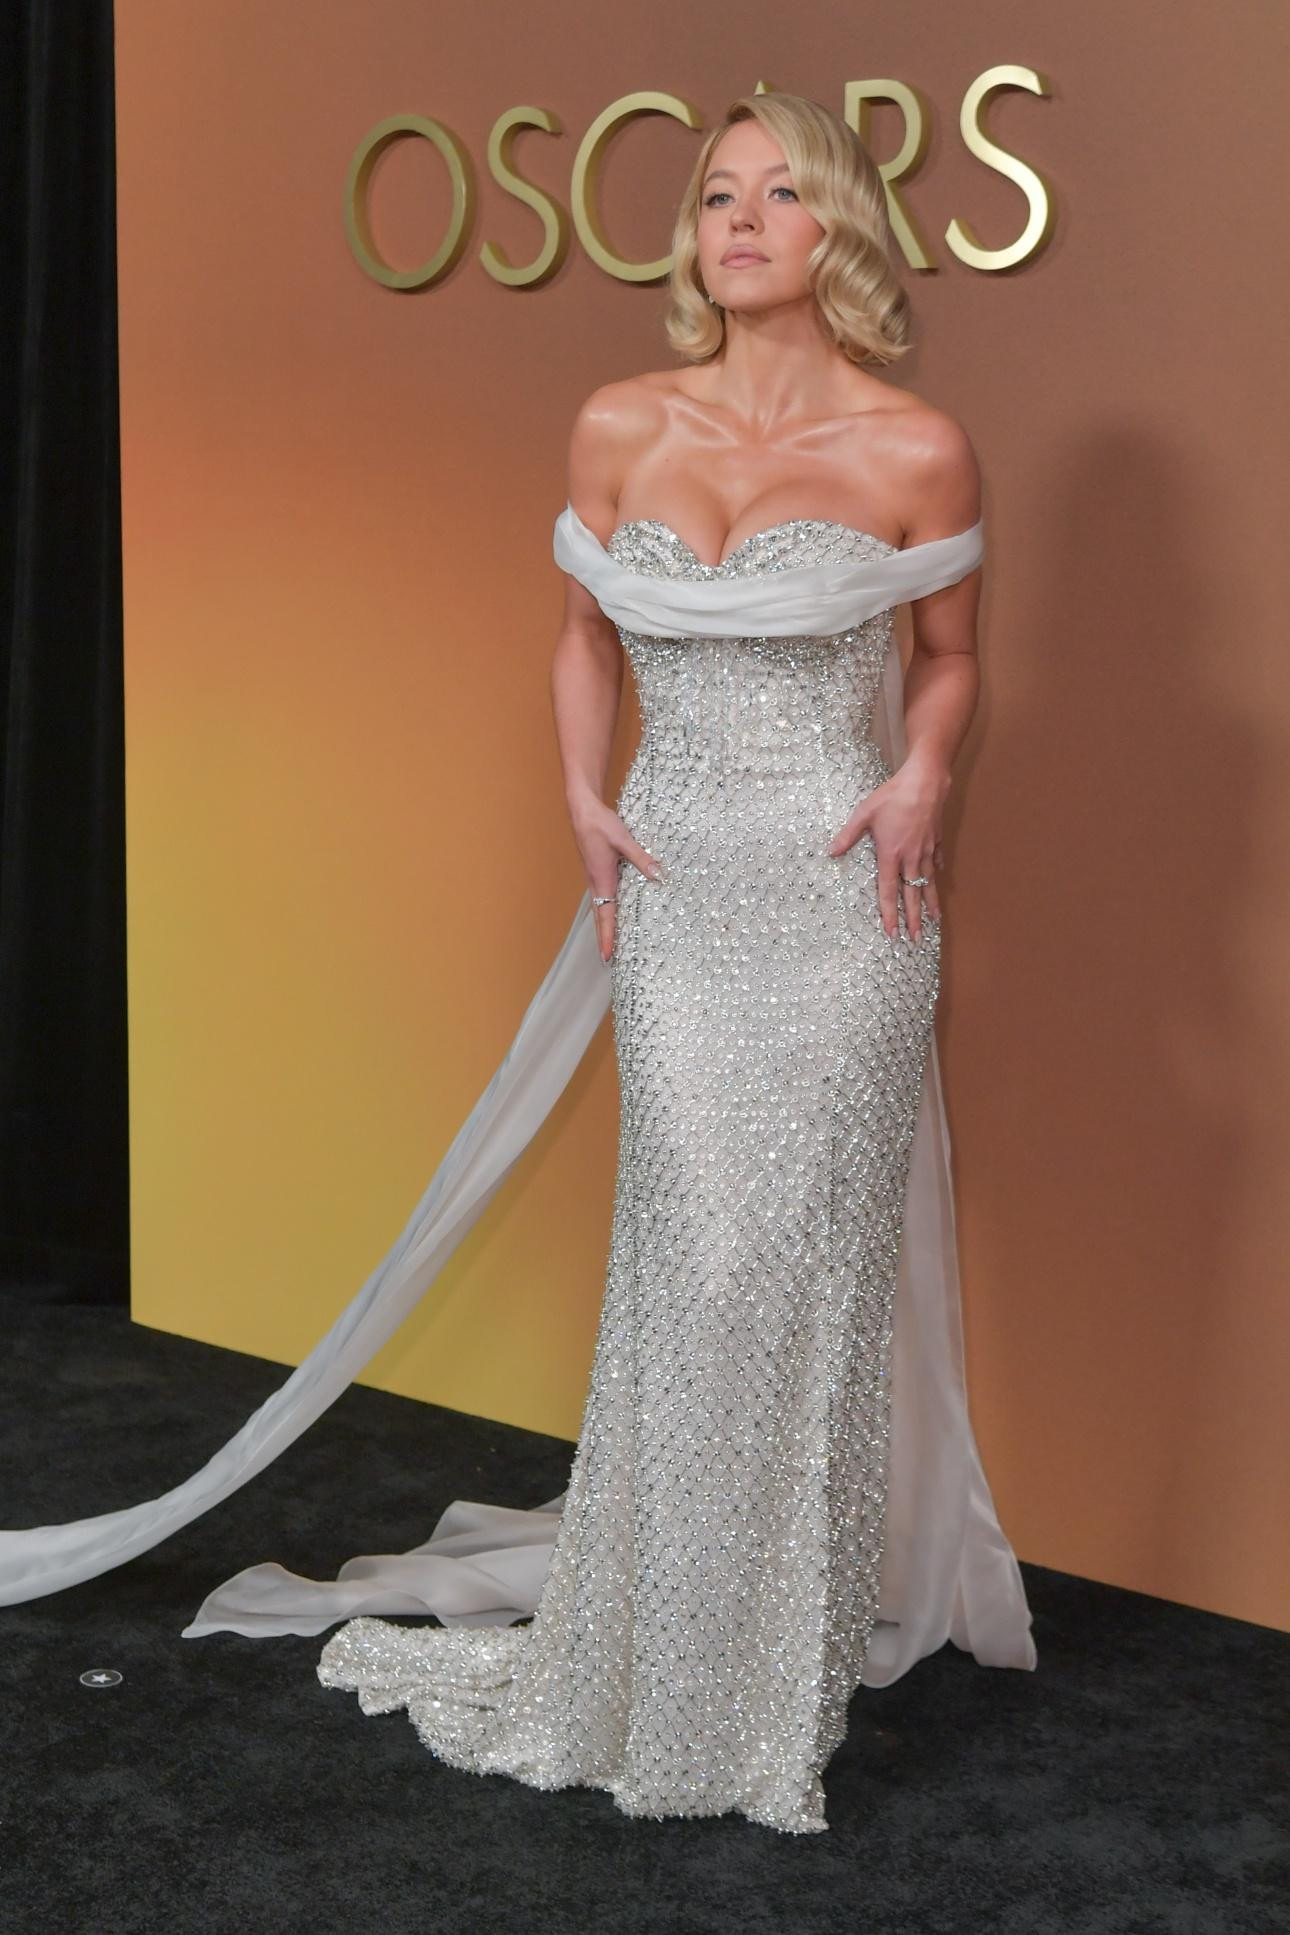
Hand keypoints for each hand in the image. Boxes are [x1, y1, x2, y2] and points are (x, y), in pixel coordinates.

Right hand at [570, 797, 661, 961]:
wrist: (582, 809)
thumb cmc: (600, 824)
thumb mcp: (624, 840)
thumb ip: (642, 859)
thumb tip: (659, 877)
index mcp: (602, 880)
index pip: (605, 916)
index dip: (607, 937)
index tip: (608, 956)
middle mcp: (597, 883)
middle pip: (601, 917)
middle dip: (605, 938)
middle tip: (608, 959)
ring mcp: (596, 878)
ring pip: (602, 907)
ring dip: (606, 925)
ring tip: (613, 941)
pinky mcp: (598, 871)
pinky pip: (604, 896)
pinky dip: (608, 909)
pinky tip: (617, 911)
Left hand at [826, 762, 947, 941]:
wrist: (925, 781)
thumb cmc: (892, 796)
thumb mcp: (864, 814)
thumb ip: (847, 835)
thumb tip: (830, 852)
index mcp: (891, 854)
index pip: (889, 891)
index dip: (889, 914)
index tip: (892, 933)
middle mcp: (910, 858)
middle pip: (912, 895)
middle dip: (913, 919)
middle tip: (915, 939)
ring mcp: (925, 850)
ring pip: (928, 883)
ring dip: (930, 904)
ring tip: (934, 921)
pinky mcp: (935, 840)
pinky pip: (936, 862)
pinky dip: (936, 874)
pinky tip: (936, 882)